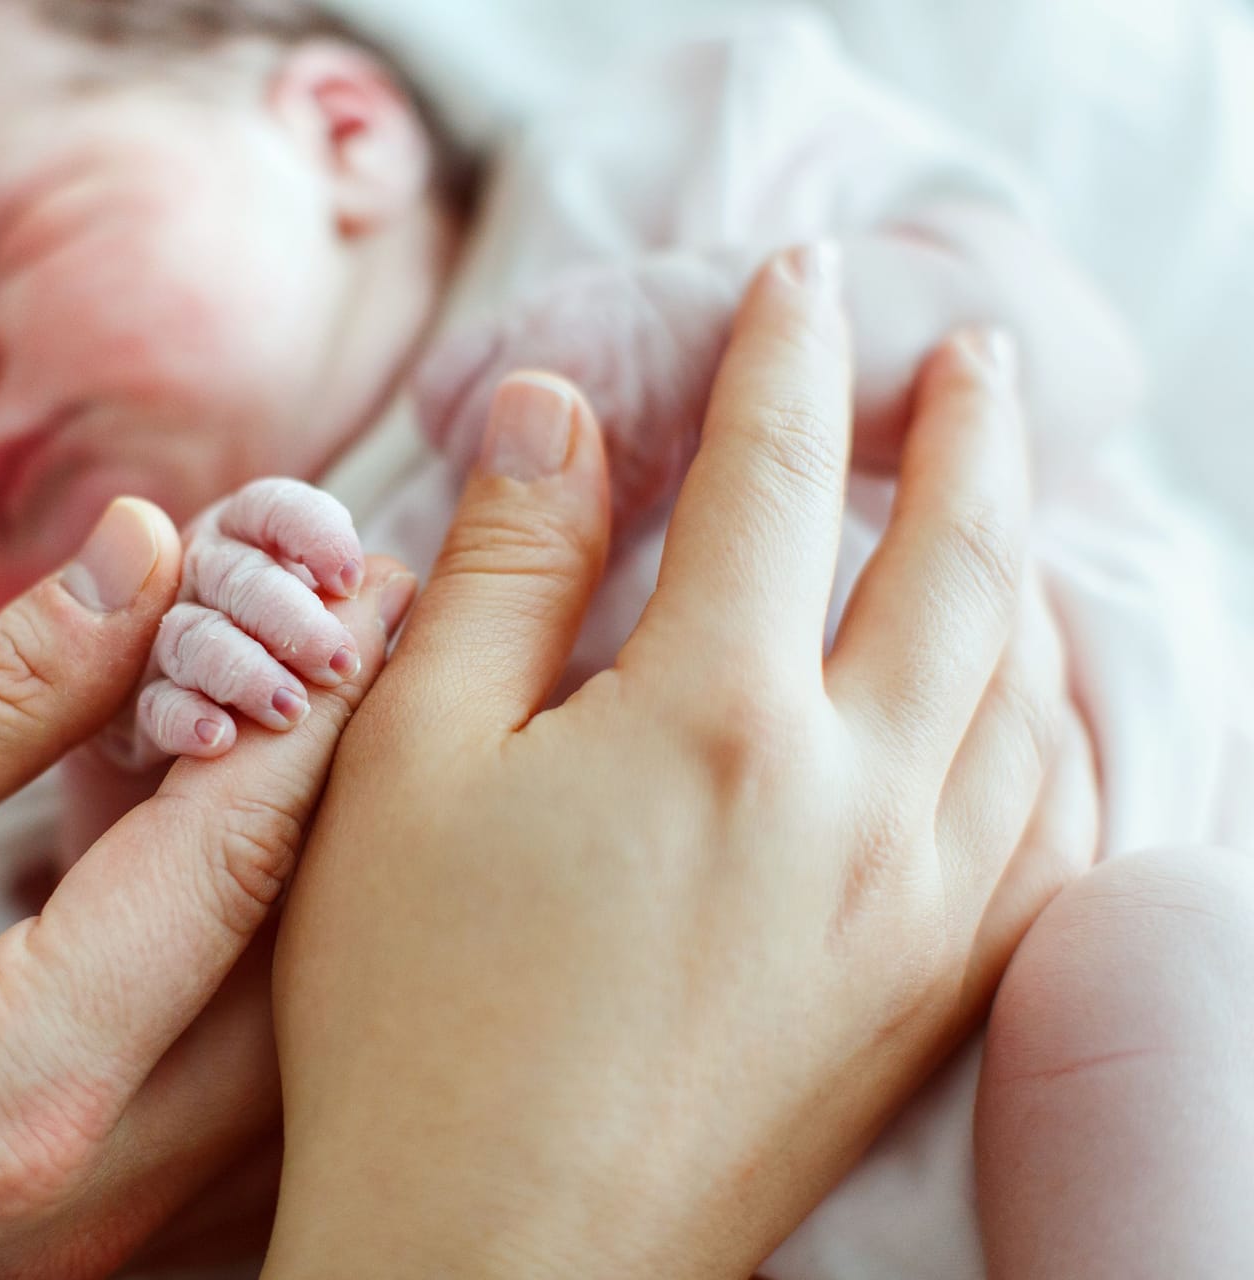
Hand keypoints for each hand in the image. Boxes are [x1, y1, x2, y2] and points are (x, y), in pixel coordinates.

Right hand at [0, 497, 413, 1278]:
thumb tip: (149, 554)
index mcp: (20, 1082)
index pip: (231, 859)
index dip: (313, 698)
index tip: (361, 584)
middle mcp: (105, 1189)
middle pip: (312, 959)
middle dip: (341, 782)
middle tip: (350, 642)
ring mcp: (118, 1240)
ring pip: (305, 1041)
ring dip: (311, 875)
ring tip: (286, 726)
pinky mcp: (107, 1241)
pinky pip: (247, 1098)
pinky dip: (257, 963)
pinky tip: (213, 852)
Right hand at [138, 478, 368, 759]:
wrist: (237, 773)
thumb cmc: (307, 683)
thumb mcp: (336, 640)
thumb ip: (357, 612)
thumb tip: (399, 580)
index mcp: (252, 542)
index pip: (273, 510)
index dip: (311, 532)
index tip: (348, 577)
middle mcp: (203, 580)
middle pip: (236, 575)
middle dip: (290, 617)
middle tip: (338, 663)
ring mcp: (165, 643)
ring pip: (193, 637)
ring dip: (244, 671)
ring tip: (291, 712)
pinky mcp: (141, 710)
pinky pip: (154, 703)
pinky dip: (187, 719)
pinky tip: (220, 739)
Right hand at [266, 246, 1091, 1277]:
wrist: (494, 1257)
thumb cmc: (413, 1013)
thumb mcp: (410, 760)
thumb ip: (500, 569)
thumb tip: (553, 412)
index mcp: (718, 715)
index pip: (782, 475)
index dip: (788, 357)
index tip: (799, 279)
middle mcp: (860, 795)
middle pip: (957, 561)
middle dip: (965, 434)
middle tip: (969, 357)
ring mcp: (921, 906)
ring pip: (1029, 689)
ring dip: (1025, 567)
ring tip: (1006, 508)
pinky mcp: (930, 999)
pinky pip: (1055, 830)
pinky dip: (1059, 732)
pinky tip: (1032, 710)